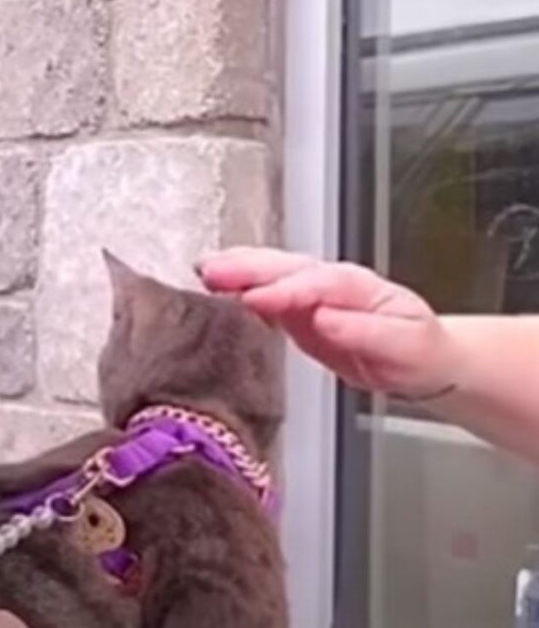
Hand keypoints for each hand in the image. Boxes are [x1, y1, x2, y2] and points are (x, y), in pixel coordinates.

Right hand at [199, 246, 457, 398]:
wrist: (423, 360)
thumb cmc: (416, 352)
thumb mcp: (404, 346)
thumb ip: (364, 332)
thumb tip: (326, 319)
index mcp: (358, 287)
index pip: (315, 284)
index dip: (283, 290)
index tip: (254, 298)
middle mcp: (330, 282)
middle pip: (285, 267)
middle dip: (248, 267)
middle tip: (212, 270)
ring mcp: (312, 292)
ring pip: (271, 271)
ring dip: (237, 268)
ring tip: (205, 269)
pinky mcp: (297, 309)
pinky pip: (265, 291)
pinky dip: (238, 286)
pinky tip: (216, 286)